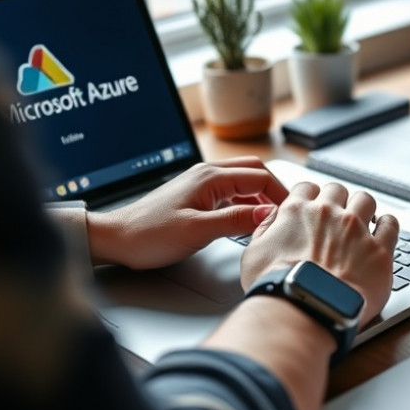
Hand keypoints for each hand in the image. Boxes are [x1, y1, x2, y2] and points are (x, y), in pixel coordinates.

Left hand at [87, 157, 288, 269]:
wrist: (116, 239)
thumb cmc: (149, 234)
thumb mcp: (198, 231)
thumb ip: (237, 220)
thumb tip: (269, 213)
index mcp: (210, 176)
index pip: (261, 176)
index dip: (281, 194)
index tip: (292, 214)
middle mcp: (207, 173)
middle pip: (255, 171)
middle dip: (275, 189)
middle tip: (287, 212)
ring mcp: (201, 183)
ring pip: (243, 181)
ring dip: (261, 195)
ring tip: (271, 218)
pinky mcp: (196, 195)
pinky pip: (231, 191)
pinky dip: (246, 202)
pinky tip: (248, 219)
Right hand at [240, 182, 398, 326]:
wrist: (305, 310)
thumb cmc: (277, 287)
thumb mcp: (254, 253)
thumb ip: (265, 229)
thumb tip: (273, 217)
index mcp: (297, 211)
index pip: (306, 188)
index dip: (310, 198)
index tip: (312, 208)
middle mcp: (329, 213)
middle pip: (337, 190)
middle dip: (337, 201)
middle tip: (336, 218)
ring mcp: (356, 229)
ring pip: (365, 200)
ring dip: (362, 208)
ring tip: (362, 221)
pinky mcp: (379, 250)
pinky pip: (391, 224)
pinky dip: (387, 225)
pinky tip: (383, 230)